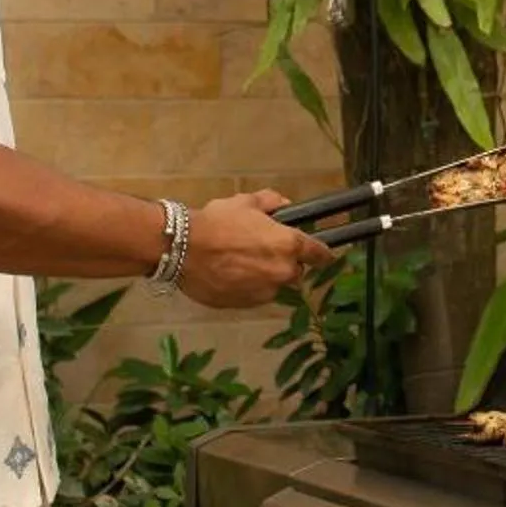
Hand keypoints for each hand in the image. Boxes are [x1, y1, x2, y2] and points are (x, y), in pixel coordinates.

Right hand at [179, 191, 334, 309]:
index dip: (323, 253)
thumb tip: (284, 205)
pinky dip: (247, 287)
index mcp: (288, 245)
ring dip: (266, 276)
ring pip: (274, 285)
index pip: (320, 254)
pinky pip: (254, 295)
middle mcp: (282, 272)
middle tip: (263, 250)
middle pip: (295, 272)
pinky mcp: (244, 305)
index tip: (323, 254)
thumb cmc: (217, 222)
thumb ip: (271, 202)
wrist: (182, 249)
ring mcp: (264, 292)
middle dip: (285, 263)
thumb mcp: (246, 202)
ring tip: (241, 263)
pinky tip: (229, 274)